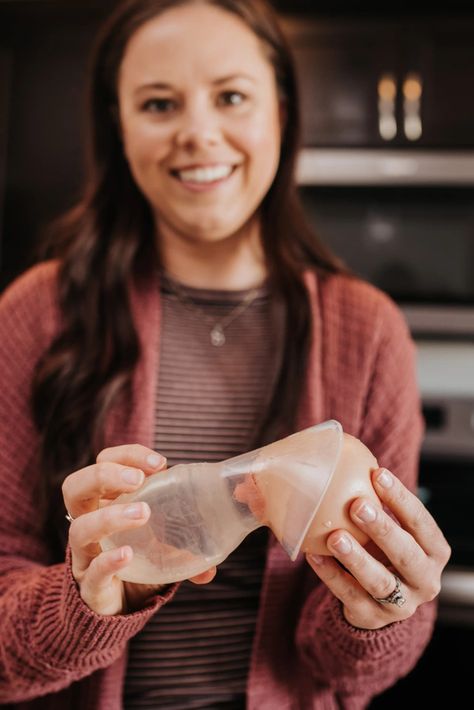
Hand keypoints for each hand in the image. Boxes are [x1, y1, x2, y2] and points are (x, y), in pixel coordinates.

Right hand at [62, 444, 215, 615]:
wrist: (119, 608)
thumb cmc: (139, 560)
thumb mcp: (164, 538)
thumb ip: (188, 540)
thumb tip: (215, 558)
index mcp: (105, 501)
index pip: (105, 462)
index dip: (128, 456)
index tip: (160, 463)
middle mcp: (87, 522)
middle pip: (75, 487)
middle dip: (105, 475)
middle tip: (138, 480)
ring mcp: (85, 555)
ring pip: (79, 528)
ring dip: (110, 516)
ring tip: (142, 513)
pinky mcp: (89, 586)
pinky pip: (92, 570)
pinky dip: (109, 560)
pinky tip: (127, 554)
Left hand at [306, 467, 450, 629]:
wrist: (379, 601)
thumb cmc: (384, 551)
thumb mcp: (392, 530)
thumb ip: (378, 504)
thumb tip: (345, 459)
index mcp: (434, 551)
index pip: (422, 523)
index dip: (402, 499)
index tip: (378, 474)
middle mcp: (425, 580)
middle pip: (406, 555)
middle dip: (383, 529)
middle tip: (357, 505)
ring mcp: (401, 604)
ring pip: (380, 582)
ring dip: (357, 558)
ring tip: (335, 536)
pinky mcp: (373, 619)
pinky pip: (350, 597)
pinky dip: (331, 575)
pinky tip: (314, 555)